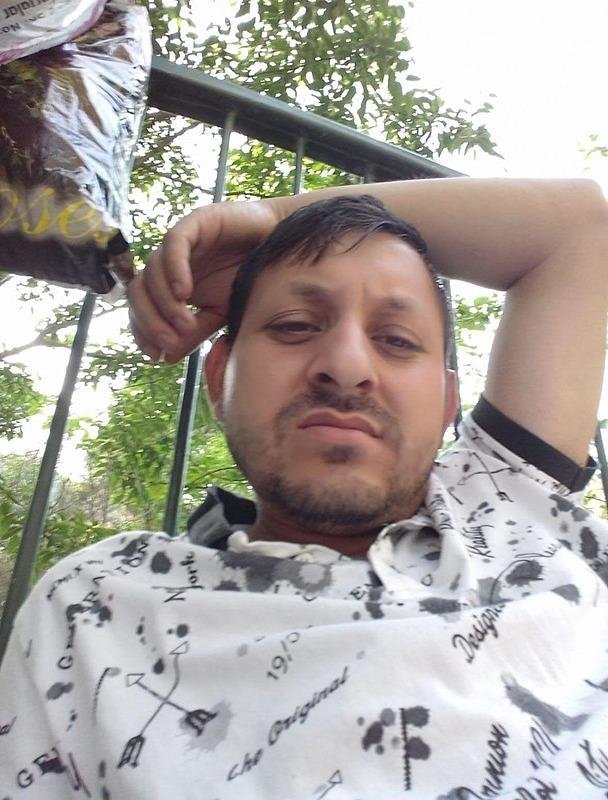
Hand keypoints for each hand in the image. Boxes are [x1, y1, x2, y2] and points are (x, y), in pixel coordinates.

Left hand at [128, 199, 281, 361]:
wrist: (280, 246)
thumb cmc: (251, 278)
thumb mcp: (220, 313)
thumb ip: (195, 332)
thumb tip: (168, 358)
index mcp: (169, 284)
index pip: (141, 308)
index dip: (142, 332)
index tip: (155, 356)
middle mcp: (168, 264)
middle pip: (138, 291)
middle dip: (149, 321)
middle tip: (170, 343)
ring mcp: (180, 243)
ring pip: (152, 271)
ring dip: (164, 303)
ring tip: (185, 324)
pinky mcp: (195, 222)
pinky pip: (174, 244)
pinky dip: (174, 269)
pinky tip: (183, 292)